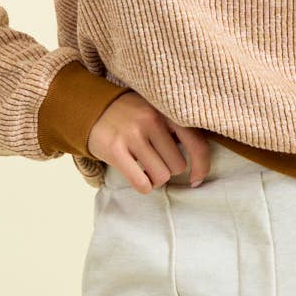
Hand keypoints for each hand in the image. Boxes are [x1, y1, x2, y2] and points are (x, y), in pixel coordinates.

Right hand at [86, 89, 211, 191]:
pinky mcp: (115, 149)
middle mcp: (152, 120)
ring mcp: (132, 134)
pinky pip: (141, 183)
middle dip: (169, 169)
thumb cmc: (132, 115)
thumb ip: (176, 127)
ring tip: (145, 168)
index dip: (202, 166)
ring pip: (161, 176)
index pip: (197, 144)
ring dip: (155, 179)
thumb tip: (200, 160)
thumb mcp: (156, 111)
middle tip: (156, 161)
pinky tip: (138, 177)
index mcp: (167, 111)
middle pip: (178, 165)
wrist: (92, 108)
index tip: (196, 179)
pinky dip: (144, 186)